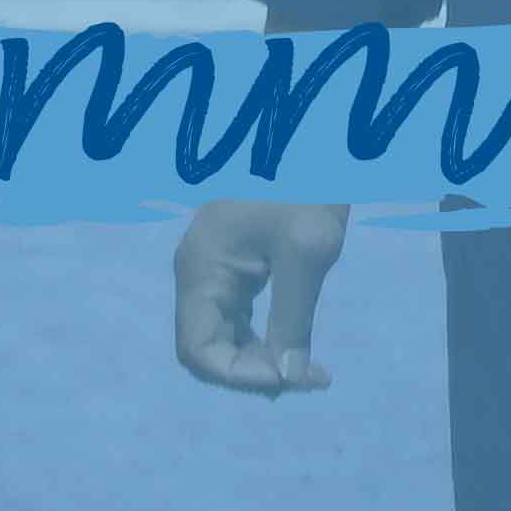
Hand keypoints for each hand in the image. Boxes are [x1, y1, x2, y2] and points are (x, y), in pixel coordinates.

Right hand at [173, 199, 348, 394]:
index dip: (240, 377)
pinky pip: (239, 318)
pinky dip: (266, 339)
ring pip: (224, 338)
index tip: (291, 378)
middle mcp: (198, 274)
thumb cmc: (308, 181)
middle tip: (310, 378)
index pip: (197, 351)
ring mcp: (215, 269)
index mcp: (201, 269)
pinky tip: (300, 348)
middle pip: (208, 349)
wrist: (313, 132)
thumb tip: (288, 376)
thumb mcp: (308, 247)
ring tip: (311, 372)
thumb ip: (294, 315)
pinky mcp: (237, 265)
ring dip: (263, 361)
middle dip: (255, 373)